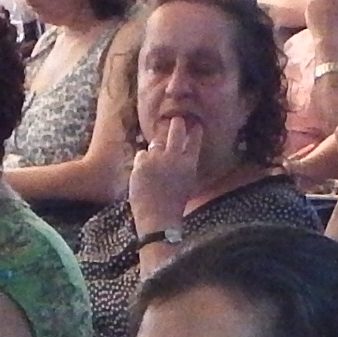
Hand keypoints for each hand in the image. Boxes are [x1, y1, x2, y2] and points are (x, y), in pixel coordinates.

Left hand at [130, 115, 206, 235]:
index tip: (196, 125)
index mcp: (189, 164)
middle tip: (176, 120)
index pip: (194, 141)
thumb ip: (183, 167)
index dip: (195, 132)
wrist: (158, 217)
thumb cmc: (174, 205)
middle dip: (177, 123)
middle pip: (176, 131)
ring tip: (155, 159)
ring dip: (155, 148)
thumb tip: (179, 154)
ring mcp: (157, 158)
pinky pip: (141, 154)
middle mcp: (174, 157)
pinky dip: (142, 161)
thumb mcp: (186, 184)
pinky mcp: (142, 163)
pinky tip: (143, 174)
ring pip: (155, 142)